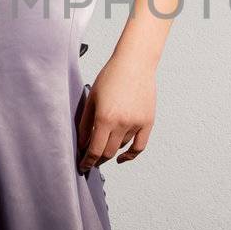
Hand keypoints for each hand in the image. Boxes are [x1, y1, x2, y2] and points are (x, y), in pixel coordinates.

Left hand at [76, 54, 155, 170]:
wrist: (135, 63)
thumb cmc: (111, 76)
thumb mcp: (91, 98)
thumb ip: (85, 123)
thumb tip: (83, 144)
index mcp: (104, 118)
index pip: (94, 150)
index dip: (87, 161)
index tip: (83, 166)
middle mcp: (121, 124)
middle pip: (107, 153)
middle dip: (97, 159)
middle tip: (90, 160)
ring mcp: (136, 124)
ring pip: (121, 147)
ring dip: (110, 150)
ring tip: (104, 145)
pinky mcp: (147, 122)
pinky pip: (139, 146)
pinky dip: (130, 155)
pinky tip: (121, 158)